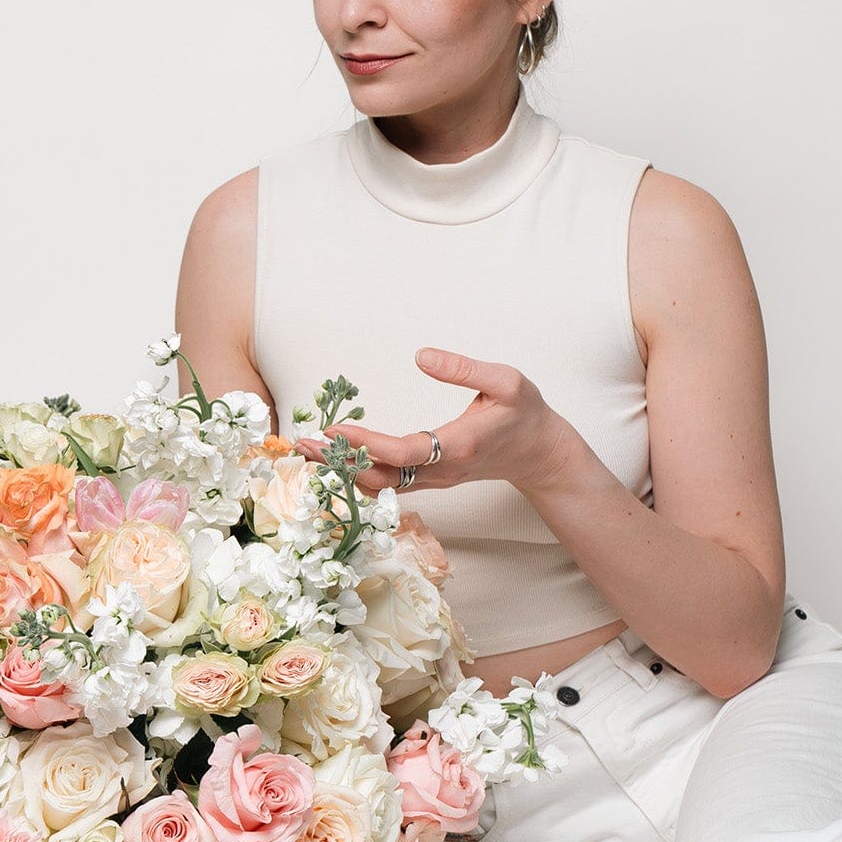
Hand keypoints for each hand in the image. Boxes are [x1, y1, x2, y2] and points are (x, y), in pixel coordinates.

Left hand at [293, 348, 573, 496]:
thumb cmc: (524, 412)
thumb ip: (464, 368)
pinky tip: (335, 456)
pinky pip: (388, 484)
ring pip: (381, 485)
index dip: (367, 444)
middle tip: (302, 444)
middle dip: (340, 462)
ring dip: (343, 470)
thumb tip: (420, 355)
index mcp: (459, 446)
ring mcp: (434, 480)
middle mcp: (442, 471)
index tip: (335, 430)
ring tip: (309, 449)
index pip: (404, 452)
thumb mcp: (506, 381)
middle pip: (382, 477)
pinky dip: (358, 472)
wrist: (539, 452)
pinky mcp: (429, 481)